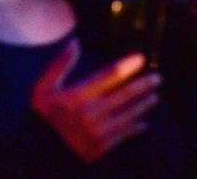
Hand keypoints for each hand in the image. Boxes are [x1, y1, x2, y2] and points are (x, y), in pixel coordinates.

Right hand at [31, 40, 161, 161]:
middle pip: (126, 94)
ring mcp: (98, 131)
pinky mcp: (102, 147)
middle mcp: (90, 113)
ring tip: (154, 97)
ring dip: (144, 104)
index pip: (109, 75)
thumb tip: (75, 43)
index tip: (141, 59)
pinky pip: (125, 134)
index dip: (128, 66)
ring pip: (130, 114)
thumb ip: (58, 66)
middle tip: (157, 78)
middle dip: (144, 85)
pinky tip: (144, 122)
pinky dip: (136, 127)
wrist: (38, 153)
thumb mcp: (42, 90)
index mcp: (77, 96)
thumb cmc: (42, 118)